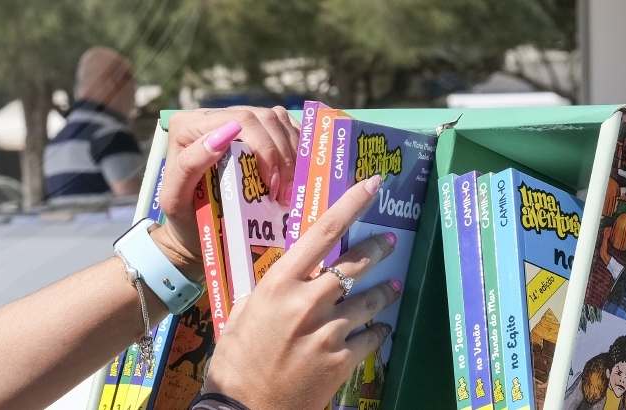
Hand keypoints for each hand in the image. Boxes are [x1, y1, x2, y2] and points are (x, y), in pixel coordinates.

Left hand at [151, 107, 299, 280]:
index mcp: (187, 126)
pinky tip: (293, 173)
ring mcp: (233, 120)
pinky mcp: (252, 130)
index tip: (271, 185)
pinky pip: (283, 126)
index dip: (265, 148)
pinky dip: (295, 148)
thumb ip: (189, 166)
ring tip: (288, 188)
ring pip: (277, 119)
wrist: (192, 228)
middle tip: (284, 192)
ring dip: (291, 153)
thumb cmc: (183, 216)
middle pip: (262, 118)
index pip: (240, 120)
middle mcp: (210, 117)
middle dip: (281, 155)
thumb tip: (222, 136)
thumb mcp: (176, 199)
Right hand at [200, 176, 401, 408]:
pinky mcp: (343, 360)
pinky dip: (377, 332)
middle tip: (388, 241)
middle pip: (355, 264)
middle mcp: (308, 302)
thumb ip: (269, 292)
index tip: (372, 185)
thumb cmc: (235, 361)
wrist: (243, 407)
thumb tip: (288, 277)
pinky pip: (372, 338)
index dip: (351, 205)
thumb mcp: (242, 314)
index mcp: (279, 285)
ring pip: (369, 302)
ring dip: (382, 293)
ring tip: (390, 289)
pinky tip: (379, 330)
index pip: (322, 233)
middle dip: (377, 249)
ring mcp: (329, 331)